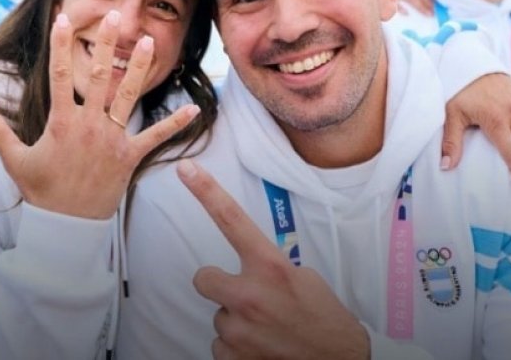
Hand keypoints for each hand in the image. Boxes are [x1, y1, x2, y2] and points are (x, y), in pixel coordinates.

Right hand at [0, 12, 199, 218]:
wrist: (66, 227)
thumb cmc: (41, 192)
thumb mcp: (15, 161)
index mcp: (61, 123)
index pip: (58, 75)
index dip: (60, 45)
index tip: (65, 18)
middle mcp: (88, 125)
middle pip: (98, 76)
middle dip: (105, 43)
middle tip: (115, 15)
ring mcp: (111, 140)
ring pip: (128, 97)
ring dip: (140, 69)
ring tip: (150, 41)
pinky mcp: (129, 158)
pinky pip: (155, 138)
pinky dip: (175, 124)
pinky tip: (194, 109)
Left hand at [177, 159, 368, 359]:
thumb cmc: (324, 319)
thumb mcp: (304, 278)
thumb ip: (271, 267)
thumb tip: (250, 266)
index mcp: (271, 267)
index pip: (232, 220)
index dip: (206, 191)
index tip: (185, 168)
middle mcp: (249, 295)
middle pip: (204, 278)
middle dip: (219, 285)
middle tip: (244, 295)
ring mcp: (238, 329)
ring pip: (218, 315)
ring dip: (236, 320)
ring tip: (267, 328)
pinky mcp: (232, 356)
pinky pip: (220, 344)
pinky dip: (237, 347)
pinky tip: (261, 347)